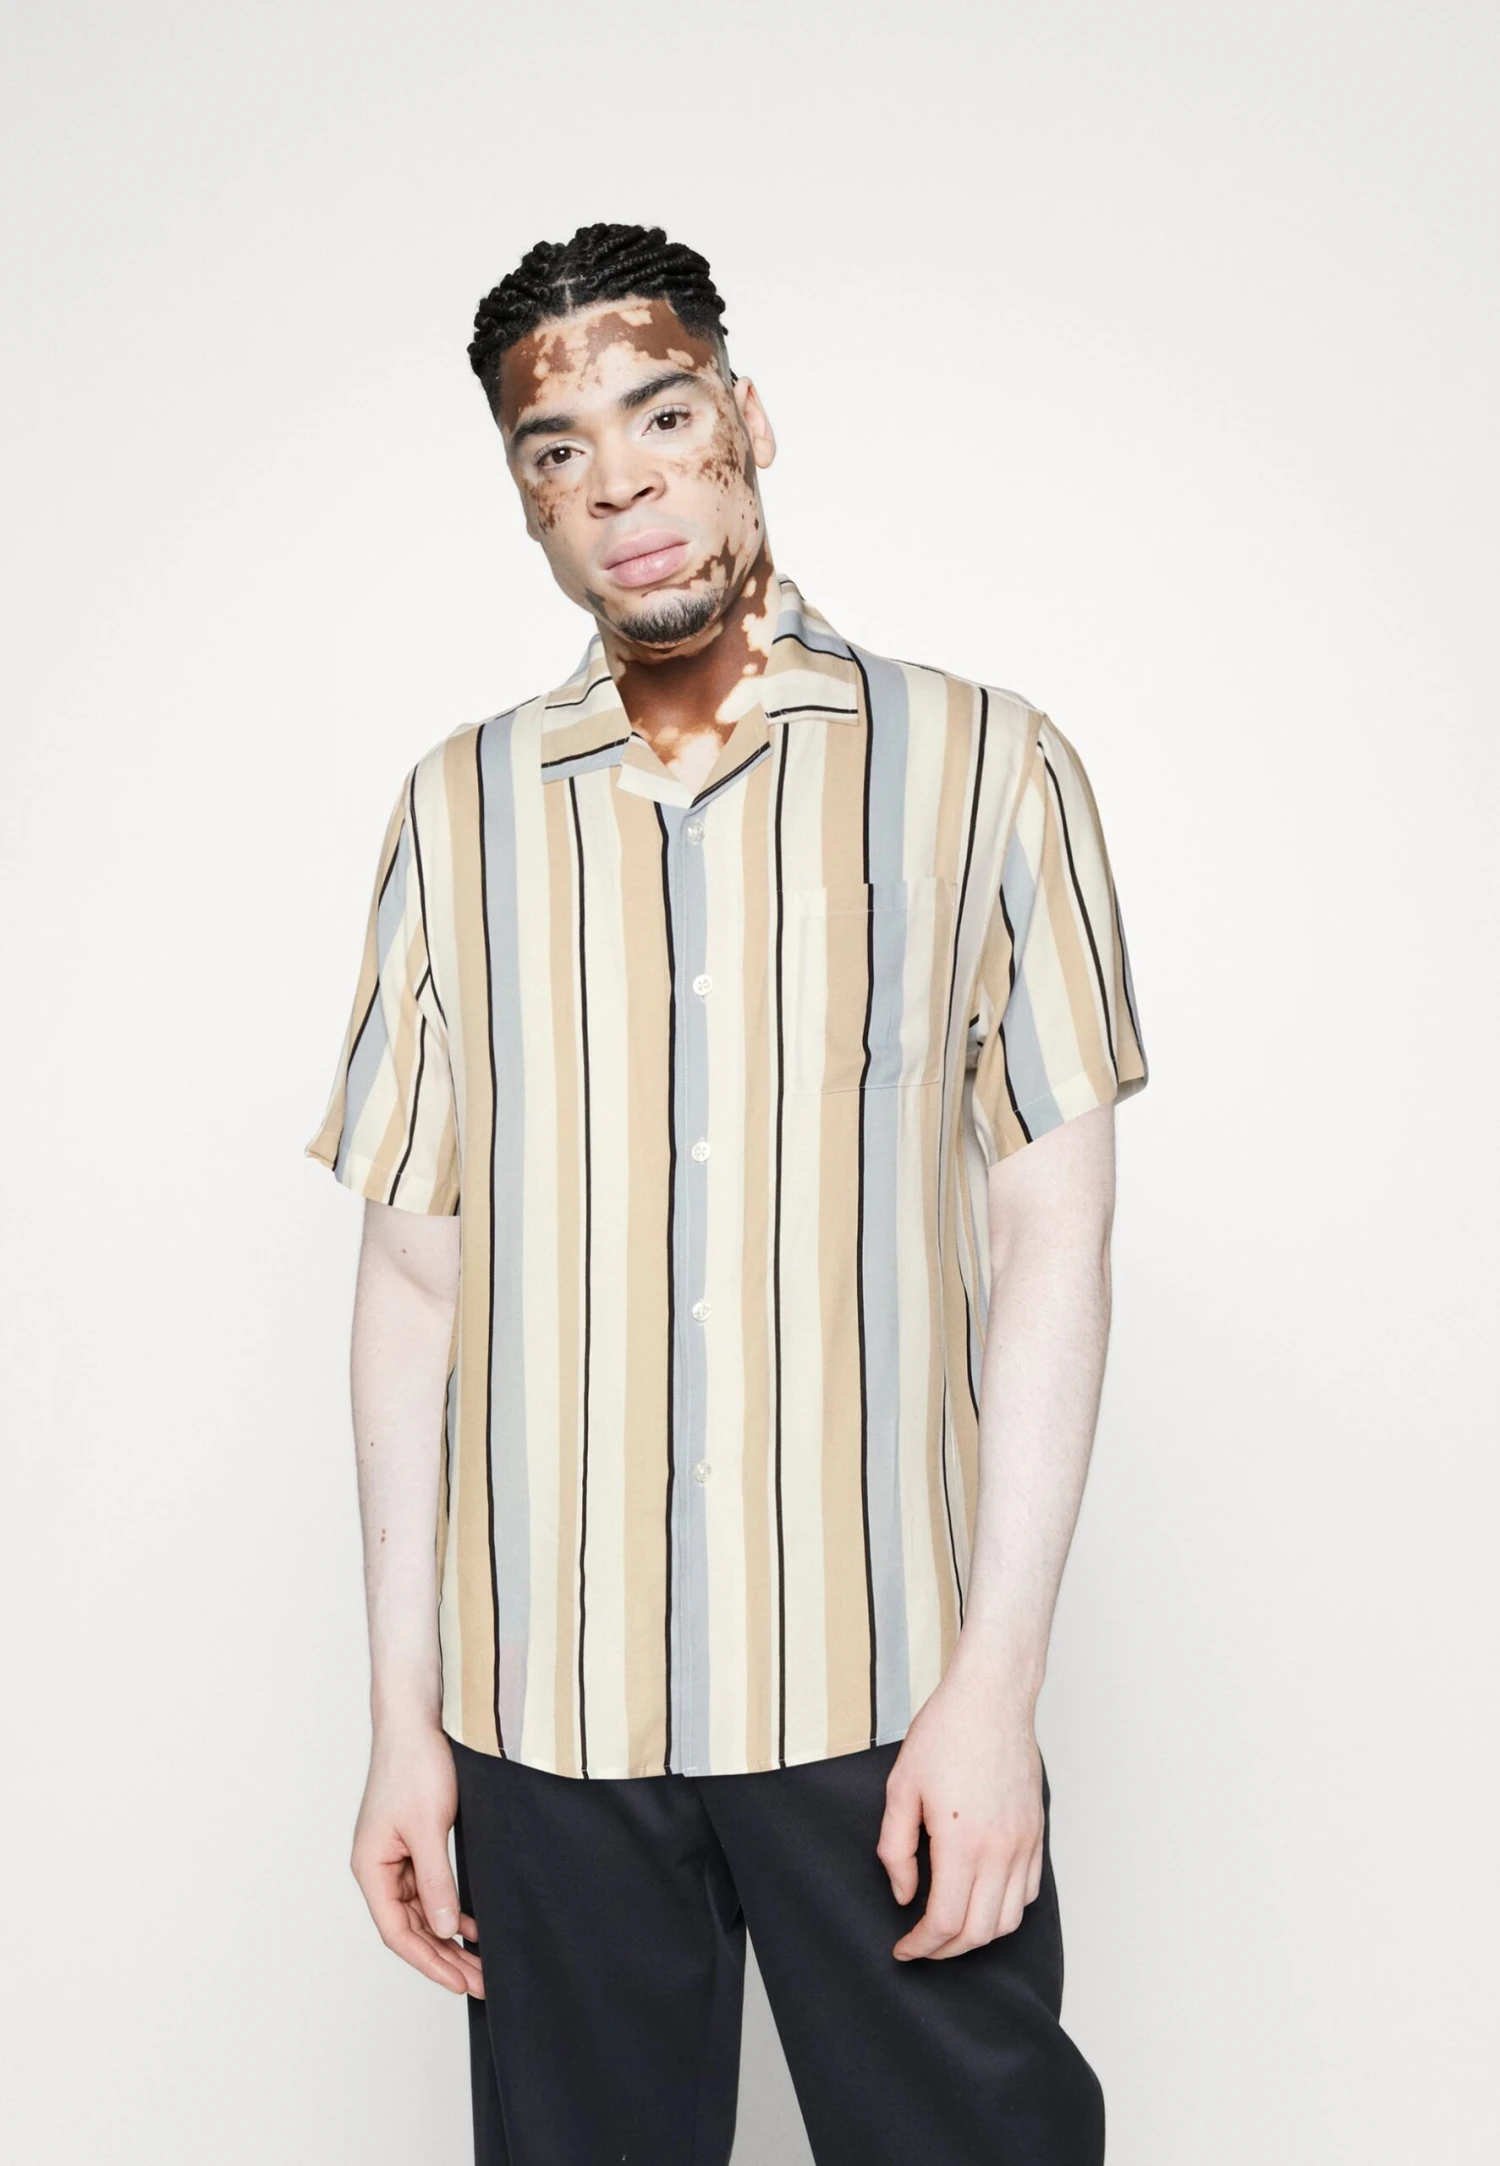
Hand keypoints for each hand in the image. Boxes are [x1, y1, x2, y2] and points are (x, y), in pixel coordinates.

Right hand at [350, 1720, 483, 1996]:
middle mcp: (378, 1867)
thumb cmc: (415, 1766)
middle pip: (410, 1926)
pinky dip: (449, 1908)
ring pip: (421, 1911)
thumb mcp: (429, 1828)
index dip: (428, 1961)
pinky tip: (472, 1925)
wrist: (416, 1721)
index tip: (459, 1983)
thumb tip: (443, 1929)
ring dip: (448, 1937)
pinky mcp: (413, 1843)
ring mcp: (395, 1856)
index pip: (397, 1930)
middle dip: (444, 1957)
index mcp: (371, 1867)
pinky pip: (429, 1889)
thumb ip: (436, 1881)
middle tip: (480, 1983)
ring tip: (481, 1964)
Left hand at [876, 1652, 1043, 1960]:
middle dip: (946, 1951)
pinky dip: (1005, 1911)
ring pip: (1008, 1920)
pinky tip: (982, 1901)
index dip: (920, 1946)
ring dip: (978, 1936)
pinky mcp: (1036, 1832)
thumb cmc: (945, 1734)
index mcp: (961, 1844)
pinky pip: (1028, 1892)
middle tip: (921, 1947)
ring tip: (950, 1930)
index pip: (945, 1922)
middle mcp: (1000, 1852)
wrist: (992, 1697)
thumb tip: (904, 1894)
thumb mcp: (902, 1788)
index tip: (903, 1948)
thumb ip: (896, 1849)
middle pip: (979, 1932)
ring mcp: (1024, 1843)